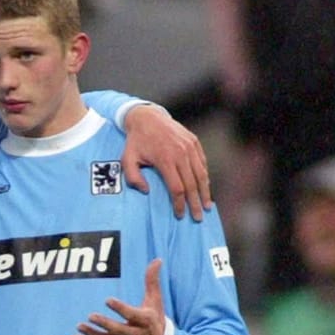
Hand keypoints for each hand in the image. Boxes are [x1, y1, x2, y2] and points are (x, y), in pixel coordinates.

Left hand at [75, 260, 166, 334]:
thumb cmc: (154, 319)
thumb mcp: (155, 300)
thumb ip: (152, 281)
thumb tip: (157, 259)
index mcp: (145, 321)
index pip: (133, 315)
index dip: (120, 309)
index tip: (107, 300)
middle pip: (119, 331)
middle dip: (105, 324)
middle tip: (91, 316)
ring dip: (93, 334)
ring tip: (79, 326)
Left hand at [121, 105, 210, 220]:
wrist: (147, 117)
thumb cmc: (136, 141)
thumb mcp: (127, 159)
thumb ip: (133, 178)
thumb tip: (146, 191)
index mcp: (165, 159)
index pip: (177, 188)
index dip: (180, 204)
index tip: (180, 215)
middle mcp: (180, 153)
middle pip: (192, 184)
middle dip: (195, 204)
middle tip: (198, 218)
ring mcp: (189, 146)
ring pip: (201, 174)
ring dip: (205, 192)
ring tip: (207, 206)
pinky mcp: (194, 141)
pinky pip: (202, 163)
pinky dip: (205, 176)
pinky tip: (205, 187)